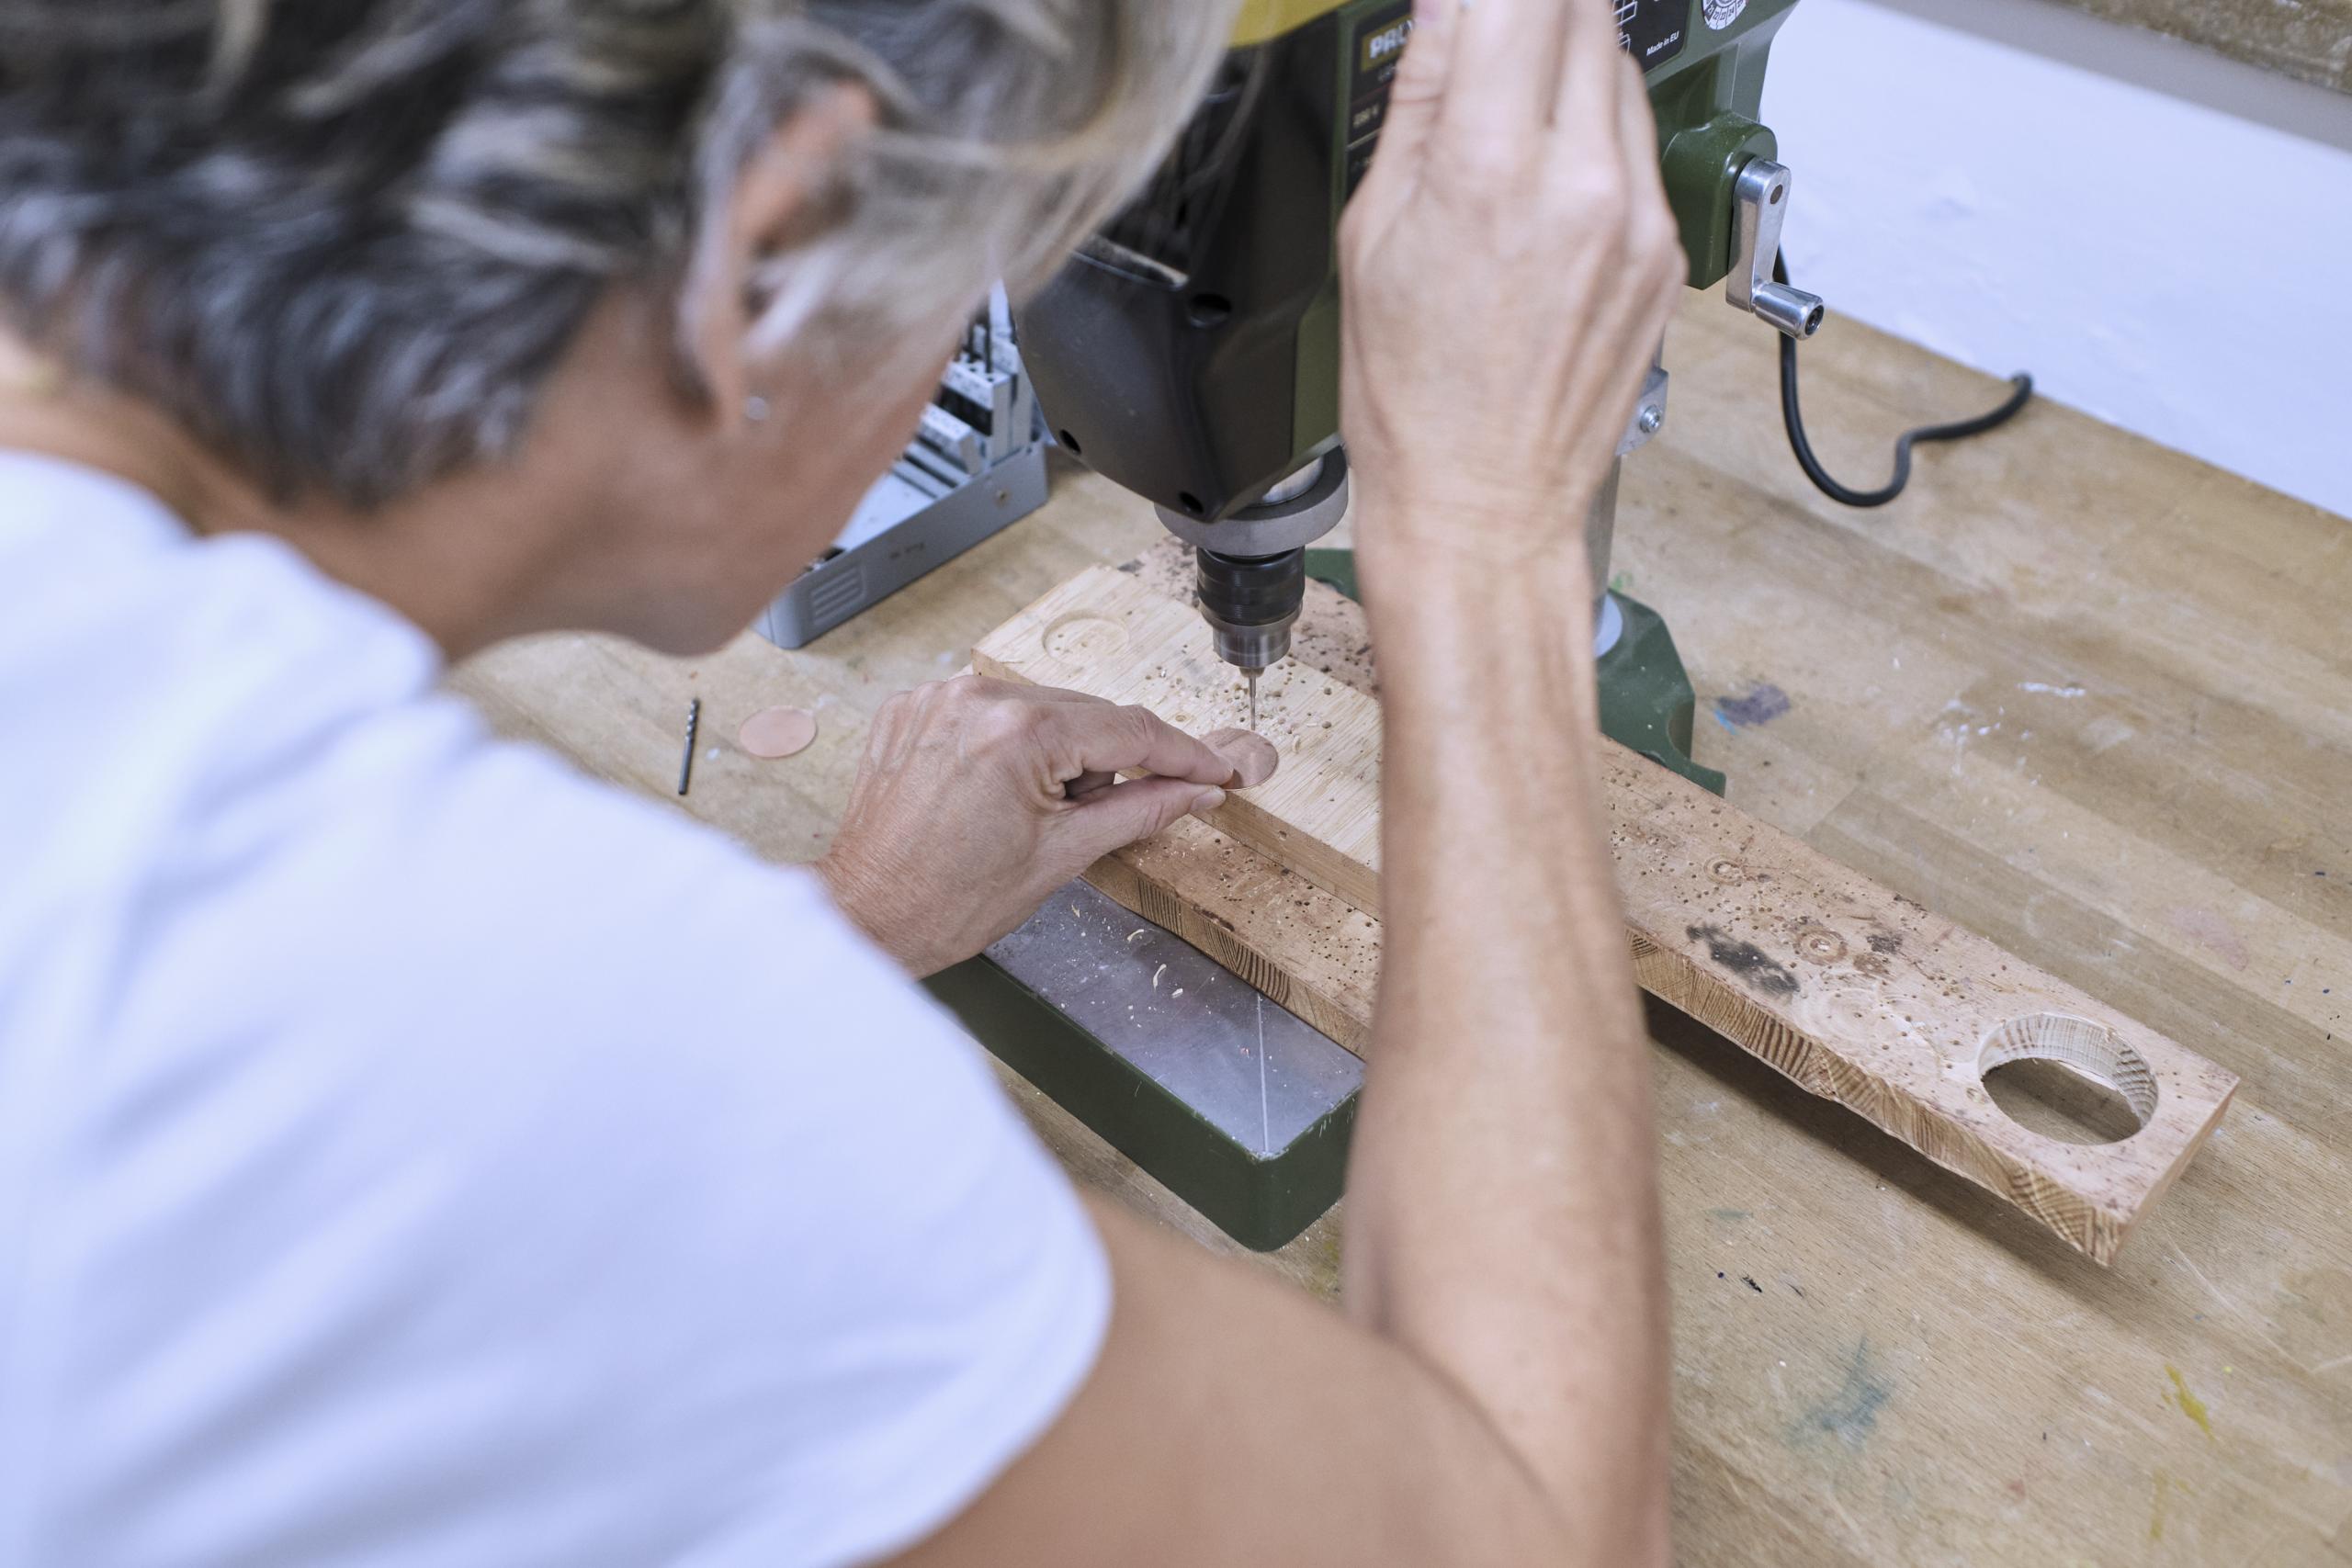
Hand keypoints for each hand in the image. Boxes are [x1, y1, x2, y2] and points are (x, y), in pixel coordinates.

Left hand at [818, 675, 1277, 975]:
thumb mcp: (1063, 855)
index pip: (1127, 729)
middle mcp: (975, 699)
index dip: (1181, 754)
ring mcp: (937, 698)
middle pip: (1083, 713)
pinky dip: (1009, 743)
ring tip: (1034, 811)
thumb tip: (1195, 791)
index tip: (1214, 770)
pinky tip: (997, 792)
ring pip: (1037, 708)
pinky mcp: (912, 708)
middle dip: (1109, 759)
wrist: (867, 915)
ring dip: (1058, 750)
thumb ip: (1138, 809)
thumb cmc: (948, 901)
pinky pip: (988, 711)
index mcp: (1018, 733)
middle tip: (1104, 812)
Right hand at [1338, 0, 1685, 574]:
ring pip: (1617, 66)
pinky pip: (1639, 143)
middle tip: (1488, 37)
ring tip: (1508, 125)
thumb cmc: (1413, 397)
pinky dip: (1595, 133)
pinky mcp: (1665, 248)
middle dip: (1529, 7)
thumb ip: (1422, 99)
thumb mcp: (1373, 232)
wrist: (1483, 504)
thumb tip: (1443, 7)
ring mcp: (1638, 216)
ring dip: (1565, 62)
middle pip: (1582, 9)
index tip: (1472, 3)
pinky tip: (1545, 186)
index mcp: (1492, 170)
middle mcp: (1583, 182)